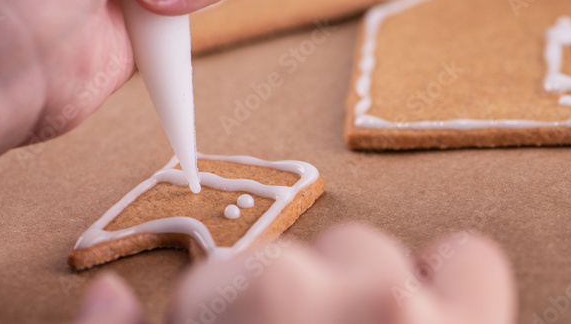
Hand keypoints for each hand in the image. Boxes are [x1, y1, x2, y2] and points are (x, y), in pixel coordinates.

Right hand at [75, 224, 517, 323]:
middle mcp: (355, 302)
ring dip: (353, 291)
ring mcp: (425, 315)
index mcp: (263, 310)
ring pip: (368, 253)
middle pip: (290, 264)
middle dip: (280, 309)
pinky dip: (444, 282)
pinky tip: (423, 317)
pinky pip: (466, 262)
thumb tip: (104, 294)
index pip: (217, 285)